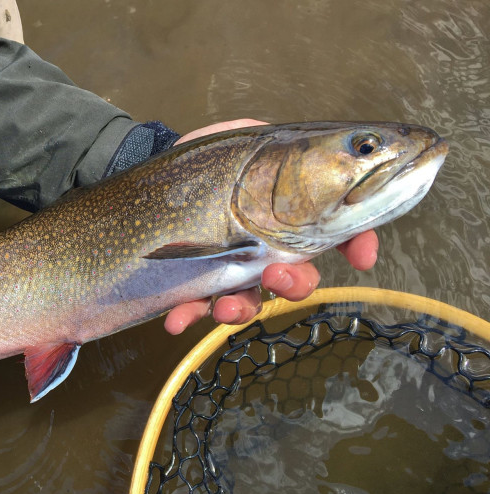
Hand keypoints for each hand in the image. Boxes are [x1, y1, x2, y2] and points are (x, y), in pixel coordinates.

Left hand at [163, 119, 379, 333]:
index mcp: (289, 221)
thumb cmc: (212, 161)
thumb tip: (321, 151)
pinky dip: (188, 316)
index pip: (335, 236)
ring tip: (225, 307)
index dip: (357, 246)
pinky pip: (195, 308)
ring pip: (249, 302)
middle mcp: (266, 251)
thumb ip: (283, 148)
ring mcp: (230, 271)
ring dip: (241, 310)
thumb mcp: (249, 140)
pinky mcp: (193, 283)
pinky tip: (175, 322)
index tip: (362, 259)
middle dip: (294, 284)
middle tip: (277, 274)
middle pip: (296, 280)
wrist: (161, 175)